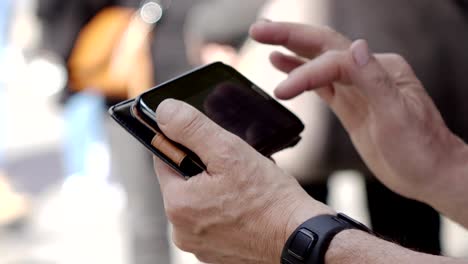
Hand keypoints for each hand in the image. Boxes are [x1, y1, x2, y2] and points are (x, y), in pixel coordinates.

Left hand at [153, 99, 332, 262]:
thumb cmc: (269, 200)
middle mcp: (182, 230)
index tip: (206, 142)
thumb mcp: (228, 151)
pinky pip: (214, 219)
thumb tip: (165, 111)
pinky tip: (246, 203)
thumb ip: (191, 128)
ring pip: (200, 201)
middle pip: (183, 182)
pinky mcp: (217, 252)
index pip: (164, 159)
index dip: (186, 143)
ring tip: (244, 186)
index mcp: (177, 205)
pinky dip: (226, 209)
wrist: (300, 237)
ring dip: (217, 188)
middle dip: (204, 168)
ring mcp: (200, 245)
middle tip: (233, 165)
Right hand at [249, 21, 466, 202]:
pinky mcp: (349, 104)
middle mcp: (367, 72)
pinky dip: (300, 72)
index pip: (335, 61)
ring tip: (264, 39)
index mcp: (382, 69)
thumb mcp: (398, 116)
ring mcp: (356, 88)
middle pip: (322, 46)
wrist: (429, 173)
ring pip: (318, 60)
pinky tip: (283, 64)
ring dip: (290, 48)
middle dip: (290, 36)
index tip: (282, 91)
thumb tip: (355, 46)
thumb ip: (375, 80)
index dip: (305, 72)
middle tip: (260, 30)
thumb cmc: (420, 149)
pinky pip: (320, 83)